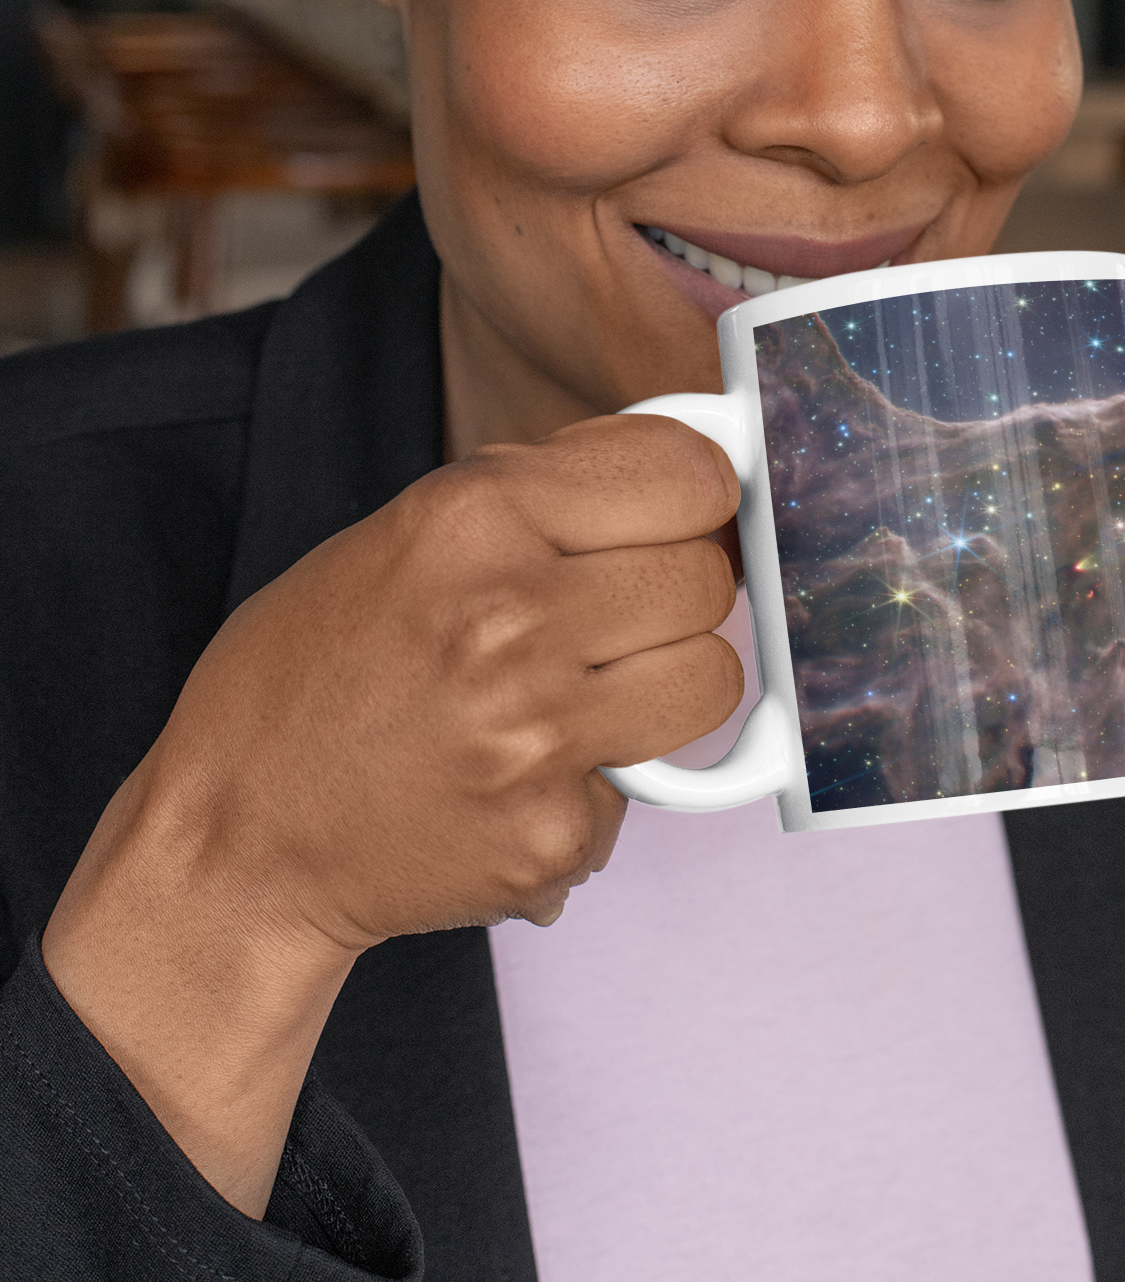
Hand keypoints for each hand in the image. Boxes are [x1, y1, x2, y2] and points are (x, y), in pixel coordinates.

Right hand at [42, 413, 740, 1214]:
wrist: (237, 836)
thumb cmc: (314, 672)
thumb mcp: (408, 532)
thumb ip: (542, 493)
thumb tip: (684, 463)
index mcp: (472, 519)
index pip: (687, 473)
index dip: (698, 491)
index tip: (683, 510)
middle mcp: (510, 619)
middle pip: (706, 578)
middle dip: (677, 589)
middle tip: (619, 611)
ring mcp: (536, 735)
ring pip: (711, 679)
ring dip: (667, 681)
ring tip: (588, 688)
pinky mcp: (550, 833)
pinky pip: (651, 784)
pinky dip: (605, 780)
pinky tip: (525, 774)